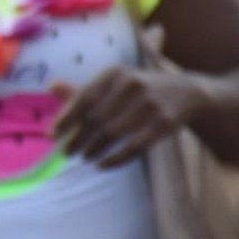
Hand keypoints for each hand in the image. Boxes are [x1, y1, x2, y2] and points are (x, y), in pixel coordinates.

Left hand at [52, 69, 207, 168]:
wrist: (188, 91)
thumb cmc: (139, 88)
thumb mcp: (114, 82)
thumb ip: (84, 89)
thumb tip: (50, 86)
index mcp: (114, 73)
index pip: (84, 98)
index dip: (66, 118)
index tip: (52, 135)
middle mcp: (132, 85)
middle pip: (97, 118)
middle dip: (78, 138)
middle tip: (66, 153)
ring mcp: (150, 104)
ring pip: (114, 133)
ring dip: (94, 149)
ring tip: (84, 157)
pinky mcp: (165, 123)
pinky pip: (135, 146)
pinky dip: (116, 158)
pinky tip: (102, 164)